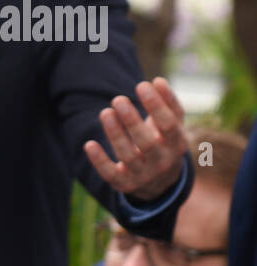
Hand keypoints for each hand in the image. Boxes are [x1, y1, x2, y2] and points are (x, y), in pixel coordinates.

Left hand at [84, 78, 187, 202]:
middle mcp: (162, 162)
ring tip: (105, 112)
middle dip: (131, 120)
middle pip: (147, 142)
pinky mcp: (124, 184)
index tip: (142, 85)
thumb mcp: (172, 126)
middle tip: (118, 99)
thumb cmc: (164, 143)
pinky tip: (89, 144)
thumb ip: (168, 104)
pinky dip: (99, 160)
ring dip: (114, 133)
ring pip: (127, 155)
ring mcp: (143, 175)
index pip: (169, 125)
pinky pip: (110, 174)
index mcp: (177, 145)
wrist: (160, 183)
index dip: (156, 105)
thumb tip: (156, 81)